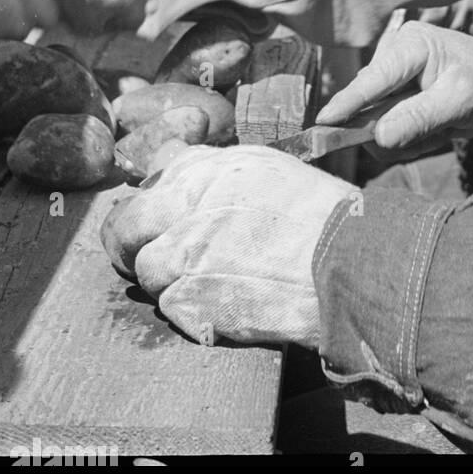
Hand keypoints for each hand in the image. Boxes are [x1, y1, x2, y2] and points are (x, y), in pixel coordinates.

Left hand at [100, 144, 354, 348]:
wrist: (347, 263)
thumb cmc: (320, 217)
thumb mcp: (269, 170)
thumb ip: (217, 171)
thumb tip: (173, 162)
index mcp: (208, 167)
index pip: (153, 178)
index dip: (155, 205)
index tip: (160, 218)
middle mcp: (188, 202)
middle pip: (125, 227)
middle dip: (131, 245)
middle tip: (150, 258)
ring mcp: (184, 252)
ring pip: (149, 271)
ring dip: (172, 281)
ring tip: (218, 282)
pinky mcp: (188, 298)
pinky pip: (172, 308)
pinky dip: (194, 311)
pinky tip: (231, 302)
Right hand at [316, 21, 472, 162]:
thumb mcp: (459, 101)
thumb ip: (419, 118)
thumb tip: (379, 137)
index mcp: (411, 46)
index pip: (373, 79)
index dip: (348, 103)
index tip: (323, 123)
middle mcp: (395, 56)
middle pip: (370, 105)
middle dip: (395, 130)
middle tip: (432, 137)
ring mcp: (394, 77)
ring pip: (377, 121)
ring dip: (406, 137)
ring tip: (440, 131)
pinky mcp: (396, 95)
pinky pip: (387, 127)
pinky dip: (408, 138)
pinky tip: (433, 131)